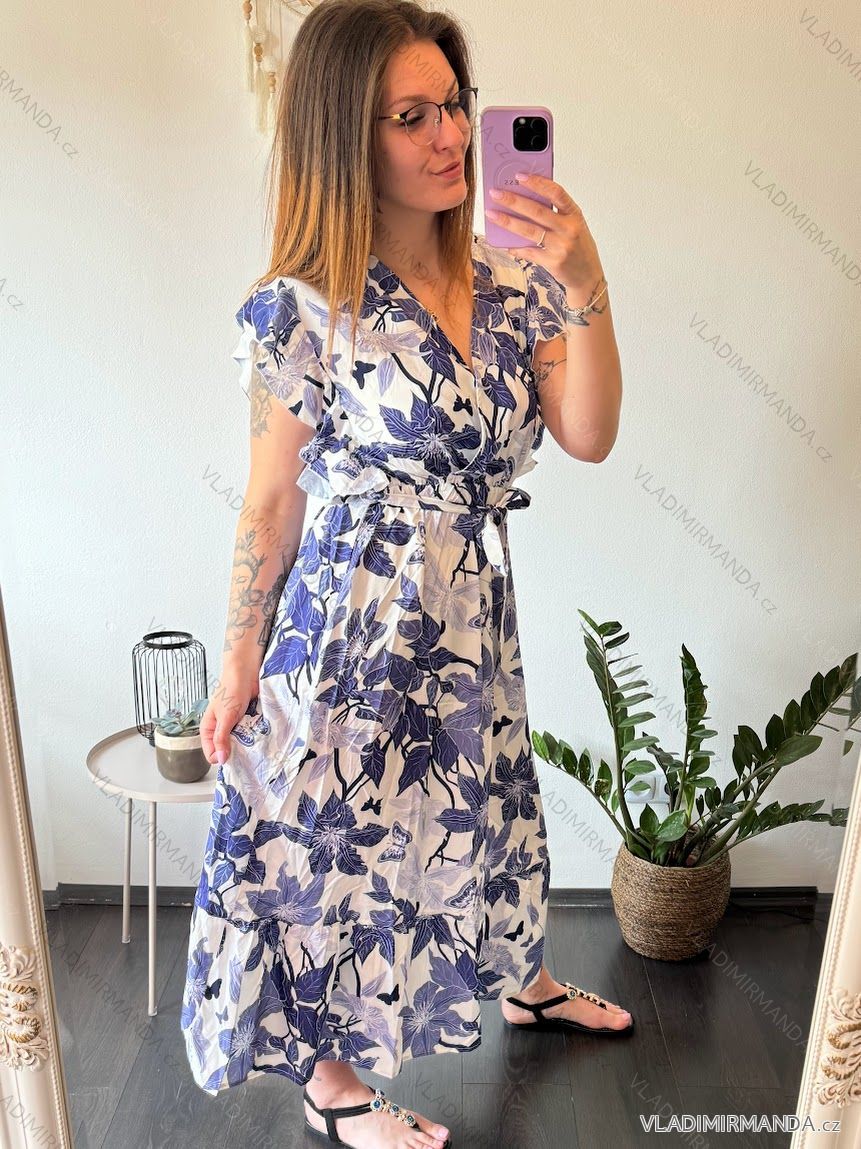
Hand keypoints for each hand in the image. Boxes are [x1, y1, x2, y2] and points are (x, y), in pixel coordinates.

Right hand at [200, 667, 259, 765]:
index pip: (212, 753)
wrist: (246, 672)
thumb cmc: (231, 690)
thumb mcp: (225, 717)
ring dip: (248, 745)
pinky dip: (255, 736)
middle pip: (227, 750)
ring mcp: (235, 726)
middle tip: (247, 755)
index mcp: (209, 729)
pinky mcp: (247, 721)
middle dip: (237, 753)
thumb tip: (219, 760)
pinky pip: (251, 734)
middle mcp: (221, 729)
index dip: (221, 758)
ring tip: (255, 745)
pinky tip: (261, 736)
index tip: (234, 759)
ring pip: (240, 744)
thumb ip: (222, 738)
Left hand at [486, 172, 604, 294]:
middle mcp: (569, 228)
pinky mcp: (553, 262)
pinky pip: (529, 252)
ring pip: (529, 231)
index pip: (556, 193)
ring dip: (508, 221)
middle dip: (513, 200)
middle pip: (537, 211)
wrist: (588, 275)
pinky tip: (504, 243)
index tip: (519, 176)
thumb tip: (525, 199)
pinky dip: (515, 247)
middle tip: (495, 194)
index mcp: (575, 214)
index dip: (537, 183)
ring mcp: (561, 246)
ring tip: (492, 214)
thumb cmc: (579, 247)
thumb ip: (556, 213)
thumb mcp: (574, 225)